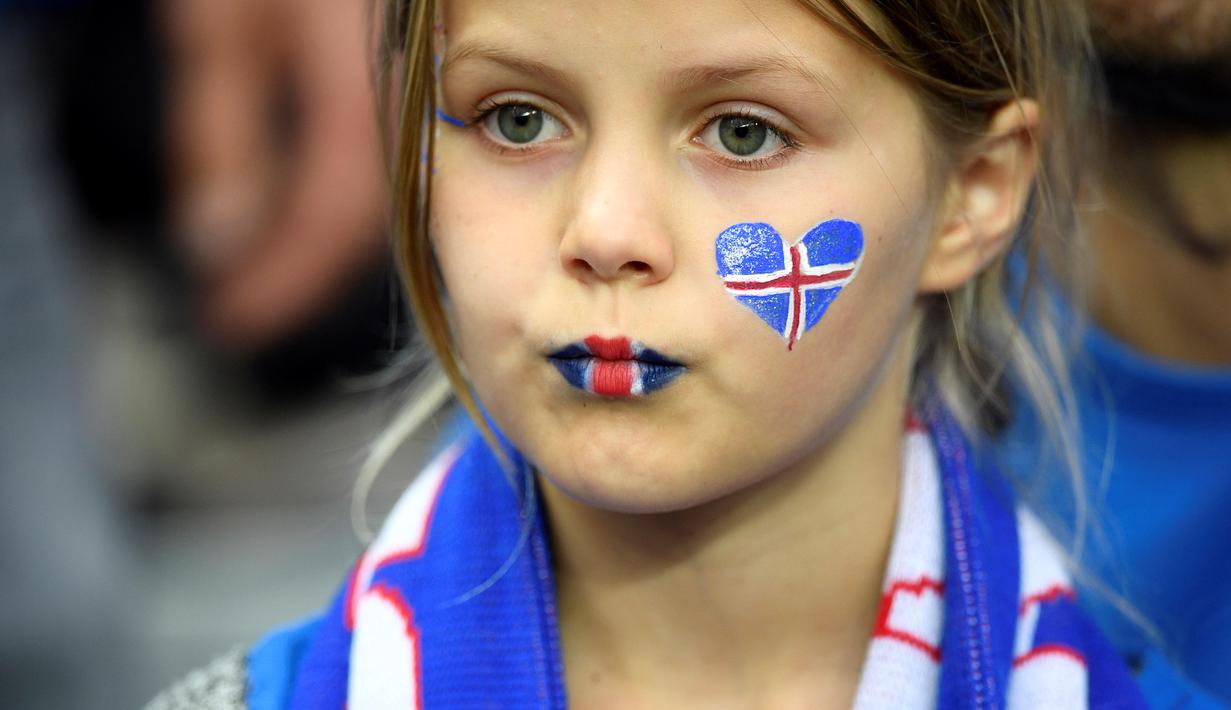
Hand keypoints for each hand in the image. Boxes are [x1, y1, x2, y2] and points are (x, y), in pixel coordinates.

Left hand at [164, 0, 387, 350]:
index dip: (279, 280)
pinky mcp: (421, 79)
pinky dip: (347, 184)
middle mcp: (415, 99)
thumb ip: (220, 137)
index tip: (233, 322)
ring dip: (323, 233)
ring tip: (270, 266)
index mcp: (370, 89)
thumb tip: (219, 241)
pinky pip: (395, 151)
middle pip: (369, 212)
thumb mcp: (220, 27)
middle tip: (245, 308)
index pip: (329, 214)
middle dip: (301, 269)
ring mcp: (426, 90)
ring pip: (388, 185)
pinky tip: (312, 199)